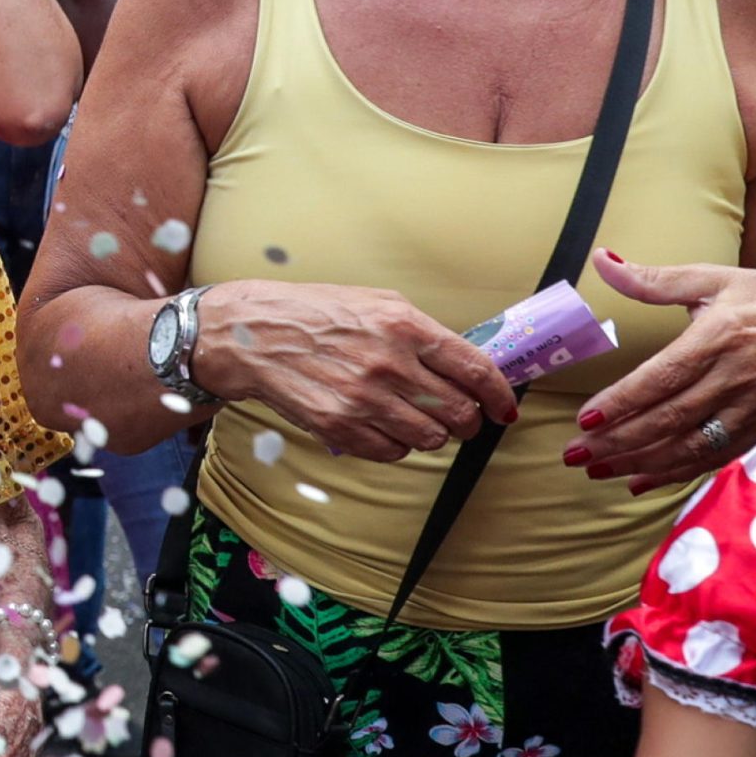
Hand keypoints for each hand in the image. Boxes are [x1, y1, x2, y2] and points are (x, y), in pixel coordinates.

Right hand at [190, 280, 517, 460]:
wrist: (251, 335)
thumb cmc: (316, 314)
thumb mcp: (376, 303)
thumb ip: (425, 334)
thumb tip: (469, 366)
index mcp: (404, 326)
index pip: (475, 370)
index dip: (499, 396)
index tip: (504, 408)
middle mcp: (388, 364)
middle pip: (459, 412)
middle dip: (468, 420)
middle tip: (460, 418)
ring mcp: (363, 400)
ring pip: (430, 438)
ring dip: (432, 434)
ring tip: (415, 419)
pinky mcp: (339, 428)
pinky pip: (393, 452)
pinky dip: (397, 445)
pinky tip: (383, 425)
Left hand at [568, 254, 755, 493]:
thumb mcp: (717, 279)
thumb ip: (654, 280)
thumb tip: (601, 259)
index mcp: (719, 338)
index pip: (660, 379)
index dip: (620, 403)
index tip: (584, 421)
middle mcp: (737, 378)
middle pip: (669, 420)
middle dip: (617, 442)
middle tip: (576, 456)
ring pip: (691, 446)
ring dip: (641, 463)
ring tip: (599, 471)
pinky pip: (719, 457)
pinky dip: (679, 472)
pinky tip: (643, 480)